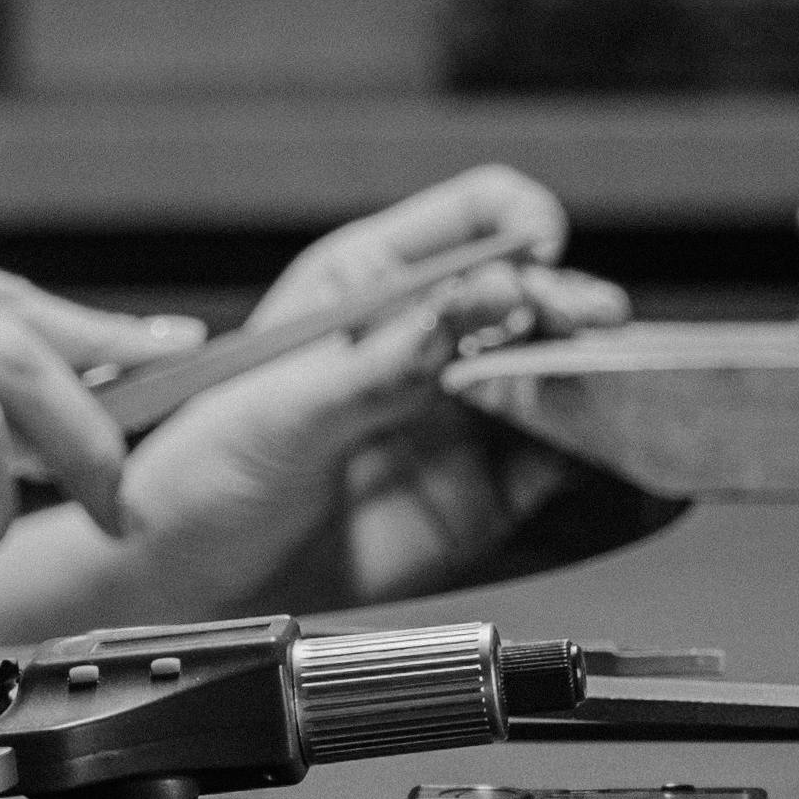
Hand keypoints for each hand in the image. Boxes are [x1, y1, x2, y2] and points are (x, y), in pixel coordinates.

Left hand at [0, 166, 626, 641]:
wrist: (194, 582)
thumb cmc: (204, 475)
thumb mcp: (284, 409)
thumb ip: (381, 366)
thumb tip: (466, 310)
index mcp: (368, 285)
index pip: (473, 216)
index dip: (516, 220)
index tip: (534, 248)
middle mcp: (426, 338)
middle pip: (529, 288)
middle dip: (564, 296)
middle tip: (582, 321)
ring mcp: (459, 409)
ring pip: (553, 365)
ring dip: (589, 366)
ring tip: (605, 376)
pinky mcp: (484, 483)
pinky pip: (557, 452)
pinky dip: (592, 441)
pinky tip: (600, 435)